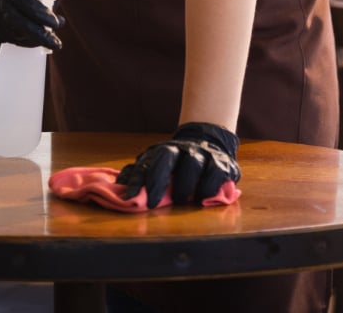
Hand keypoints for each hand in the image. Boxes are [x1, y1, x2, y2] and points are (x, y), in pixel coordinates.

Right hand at [0, 0, 67, 50]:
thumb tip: (58, 1)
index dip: (38, 13)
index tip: (56, 23)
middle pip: (13, 19)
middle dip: (36, 34)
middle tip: (56, 43)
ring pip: (8, 31)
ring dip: (30, 39)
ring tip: (48, 37)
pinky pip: (1, 36)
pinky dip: (19, 41)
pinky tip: (32, 37)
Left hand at [116, 122, 240, 208]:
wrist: (210, 139)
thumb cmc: (179, 161)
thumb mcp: (159, 163)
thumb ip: (140, 172)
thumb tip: (119, 183)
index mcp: (164, 150)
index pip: (148, 162)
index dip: (138, 180)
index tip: (130, 198)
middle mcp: (182, 149)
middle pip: (167, 158)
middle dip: (158, 181)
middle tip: (154, 203)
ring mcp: (203, 154)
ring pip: (192, 165)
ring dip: (185, 185)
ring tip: (182, 200)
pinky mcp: (222, 163)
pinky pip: (215, 174)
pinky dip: (209, 187)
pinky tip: (204, 198)